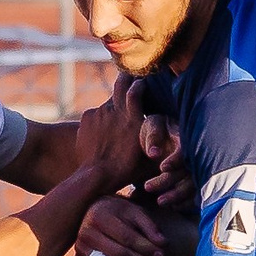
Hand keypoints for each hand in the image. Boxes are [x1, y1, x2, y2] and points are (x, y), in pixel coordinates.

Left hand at [75, 72, 150, 187]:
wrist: (95, 177)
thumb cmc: (126, 170)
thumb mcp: (148, 157)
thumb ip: (156, 144)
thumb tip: (169, 144)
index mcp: (132, 118)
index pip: (136, 90)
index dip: (140, 84)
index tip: (143, 83)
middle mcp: (115, 110)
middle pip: (121, 82)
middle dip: (127, 78)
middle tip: (130, 78)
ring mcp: (99, 113)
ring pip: (109, 103)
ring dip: (113, 108)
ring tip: (114, 125)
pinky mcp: (86, 118)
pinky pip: (95, 114)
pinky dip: (100, 120)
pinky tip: (101, 134)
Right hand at [75, 196, 172, 255]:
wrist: (95, 211)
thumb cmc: (119, 211)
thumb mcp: (135, 211)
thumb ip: (149, 226)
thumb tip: (162, 244)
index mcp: (99, 215)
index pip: (127, 238)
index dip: (146, 248)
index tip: (162, 255)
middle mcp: (85, 232)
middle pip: (118, 255)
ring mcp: (80, 248)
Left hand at [138, 116, 193, 207]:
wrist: (162, 136)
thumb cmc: (156, 128)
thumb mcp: (152, 125)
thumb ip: (152, 136)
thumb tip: (154, 153)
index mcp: (185, 139)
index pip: (185, 151)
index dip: (176, 160)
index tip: (162, 167)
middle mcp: (194, 156)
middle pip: (187, 172)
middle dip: (168, 182)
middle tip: (147, 186)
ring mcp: (195, 170)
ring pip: (192, 187)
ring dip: (177, 196)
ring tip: (159, 202)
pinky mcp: (193, 182)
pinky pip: (195, 195)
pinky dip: (186, 203)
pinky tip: (173, 206)